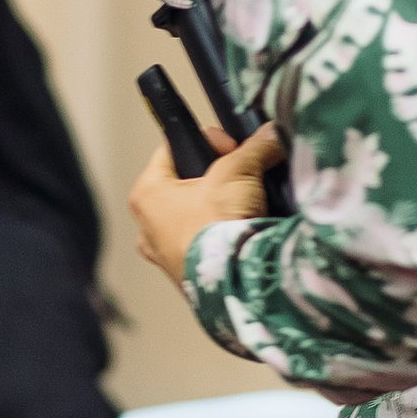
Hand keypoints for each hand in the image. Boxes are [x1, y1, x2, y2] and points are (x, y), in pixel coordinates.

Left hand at [129, 123, 286, 283]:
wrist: (234, 282)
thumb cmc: (217, 225)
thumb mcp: (238, 172)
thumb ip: (255, 148)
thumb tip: (270, 135)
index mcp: (146, 194)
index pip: (172, 149)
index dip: (206, 142)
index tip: (232, 149)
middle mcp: (147, 226)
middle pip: (185, 183)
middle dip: (217, 178)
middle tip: (242, 179)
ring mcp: (165, 255)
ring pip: (195, 216)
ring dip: (221, 207)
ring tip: (246, 206)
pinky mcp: (187, 276)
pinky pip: (204, 244)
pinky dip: (223, 235)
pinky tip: (243, 231)